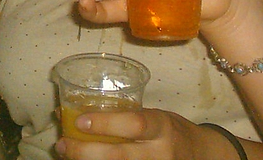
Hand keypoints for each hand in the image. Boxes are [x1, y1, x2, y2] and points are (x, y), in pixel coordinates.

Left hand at [55, 108, 216, 159]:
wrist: (200, 156)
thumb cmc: (170, 130)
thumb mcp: (154, 116)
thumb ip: (121, 114)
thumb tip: (70, 107)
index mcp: (161, 126)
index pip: (134, 125)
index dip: (106, 123)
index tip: (80, 120)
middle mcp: (159, 153)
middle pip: (118, 156)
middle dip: (85, 151)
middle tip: (62, 142)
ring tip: (64, 152)